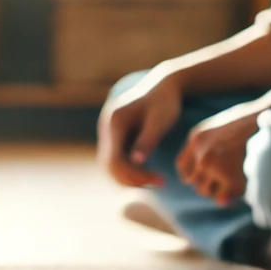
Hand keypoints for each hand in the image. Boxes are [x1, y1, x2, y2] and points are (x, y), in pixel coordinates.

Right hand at [98, 70, 182, 186]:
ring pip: (111, 166)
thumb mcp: (160, 120)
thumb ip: (147, 140)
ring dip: (131, 177)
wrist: (163, 86)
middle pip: (110, 166)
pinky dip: (131, 170)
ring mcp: (108, 133)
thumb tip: (136, 162)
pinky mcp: (115, 137)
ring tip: (156, 180)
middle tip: (160, 183)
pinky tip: (150, 172)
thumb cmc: (165, 101)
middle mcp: (106, 128)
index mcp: (114, 122)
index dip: (135, 175)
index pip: (115, 159)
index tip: (160, 180)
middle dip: (133, 179)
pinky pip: (117, 160)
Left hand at [176, 100, 265, 205]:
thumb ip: (205, 153)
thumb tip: (205, 184)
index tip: (204, 172)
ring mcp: (217, 167)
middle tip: (221, 177)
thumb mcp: (216, 130)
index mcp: (197, 140)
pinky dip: (228, 196)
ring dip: (214, 190)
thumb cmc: (246, 125)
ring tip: (229, 182)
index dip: (192, 173)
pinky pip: (222, 197)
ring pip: (204, 191)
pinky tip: (238, 186)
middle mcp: (203, 155)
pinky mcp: (233, 179)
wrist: (270, 122)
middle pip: (191, 181)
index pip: (182, 167)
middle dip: (204, 181)